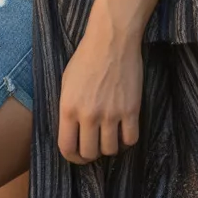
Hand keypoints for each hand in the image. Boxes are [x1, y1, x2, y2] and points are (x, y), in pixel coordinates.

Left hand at [57, 6, 142, 163]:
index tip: (78, 156)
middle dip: (92, 154)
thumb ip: (68, 109)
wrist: (112, 40)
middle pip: (90, 153)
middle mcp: (88, 115)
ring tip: (110, 136)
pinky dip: (127, 140)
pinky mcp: (131, 110)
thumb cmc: (86, 57)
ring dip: (110, 147)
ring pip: (111, 150)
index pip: (67, 149)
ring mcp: (111, 114)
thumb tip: (72, 131)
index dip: (73, 158)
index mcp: (68, 108)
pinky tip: (125, 130)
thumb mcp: (66, 83)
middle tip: (96, 146)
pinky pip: (130, 139)